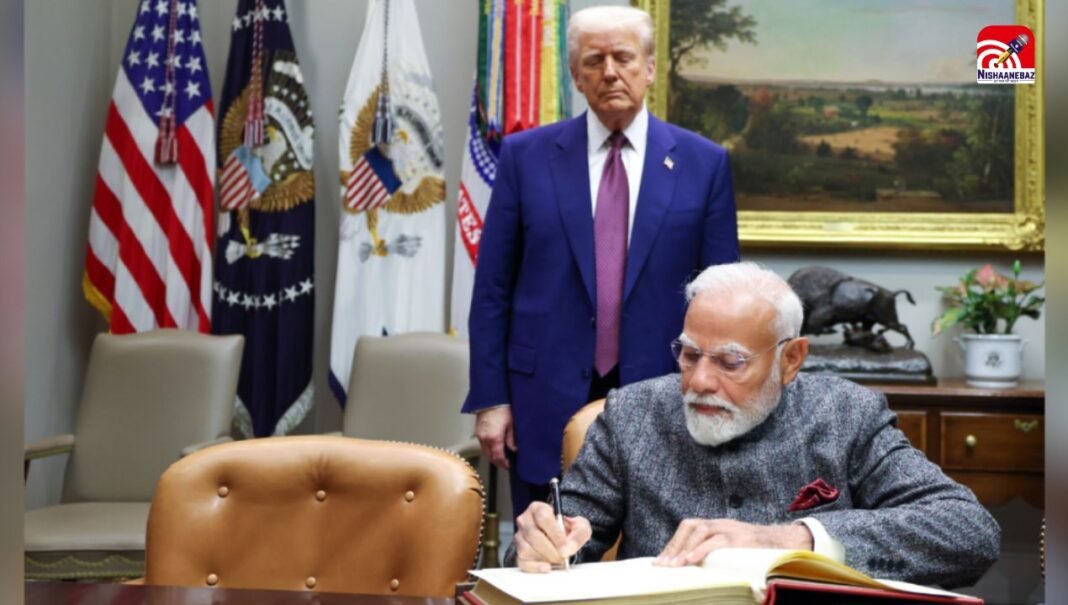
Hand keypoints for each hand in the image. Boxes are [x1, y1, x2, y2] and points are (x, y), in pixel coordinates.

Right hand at [475, 406, 515, 469]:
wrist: (490, 399)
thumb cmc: (501, 409)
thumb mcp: (511, 424)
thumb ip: (511, 439)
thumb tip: (513, 449)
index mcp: (494, 438)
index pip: (498, 457)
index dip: (503, 464)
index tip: (507, 466)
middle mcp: (485, 439)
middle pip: (490, 457)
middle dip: (497, 462)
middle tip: (504, 464)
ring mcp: (480, 435)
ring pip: (485, 452)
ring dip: (491, 456)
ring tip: (499, 456)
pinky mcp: (478, 432)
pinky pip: (482, 445)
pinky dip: (487, 449)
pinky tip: (493, 447)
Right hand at [514, 501, 591, 572]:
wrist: (561, 540)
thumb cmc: (567, 530)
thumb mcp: (580, 527)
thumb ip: (578, 534)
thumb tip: (567, 549)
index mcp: (538, 508)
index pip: (543, 517)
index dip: (555, 533)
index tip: (565, 545)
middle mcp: (525, 520)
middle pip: (533, 535)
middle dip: (551, 549)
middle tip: (563, 556)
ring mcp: (519, 537)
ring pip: (526, 549)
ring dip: (544, 558)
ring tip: (557, 559)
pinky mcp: (518, 553)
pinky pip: (522, 562)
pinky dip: (535, 567)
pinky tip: (547, 567)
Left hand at [653, 519, 812, 566]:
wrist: (784, 543)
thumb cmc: (755, 550)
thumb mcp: (731, 547)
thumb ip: (713, 552)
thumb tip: (692, 568)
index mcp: (716, 526)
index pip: (688, 528)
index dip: (673, 544)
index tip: (660, 562)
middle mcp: (721, 524)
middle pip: (690, 526)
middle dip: (674, 546)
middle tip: (662, 566)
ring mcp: (731, 529)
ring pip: (701, 530)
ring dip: (685, 548)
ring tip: (674, 565)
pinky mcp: (741, 538)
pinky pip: (719, 541)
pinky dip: (703, 549)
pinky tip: (692, 560)